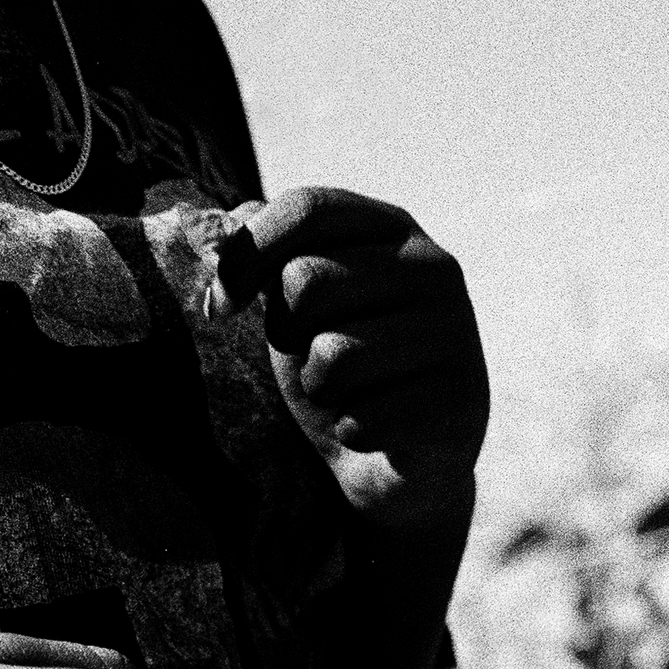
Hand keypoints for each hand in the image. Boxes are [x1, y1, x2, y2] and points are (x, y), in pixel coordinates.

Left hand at [210, 186, 489, 536]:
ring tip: (347, 392)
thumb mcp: (300, 301)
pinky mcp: (458, 402)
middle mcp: (433, 267)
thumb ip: (265, 253)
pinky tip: (377, 428)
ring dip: (318, 387)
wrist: (400, 461)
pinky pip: (360, 418)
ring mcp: (454, 332)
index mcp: (393, 228)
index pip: (308, 207)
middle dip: (286, 331)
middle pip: (305, 280)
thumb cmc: (340, 364)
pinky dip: (350, 430)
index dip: (247, 252)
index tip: (220, 305)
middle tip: (313, 354)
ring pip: (331, 354)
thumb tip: (210, 232)